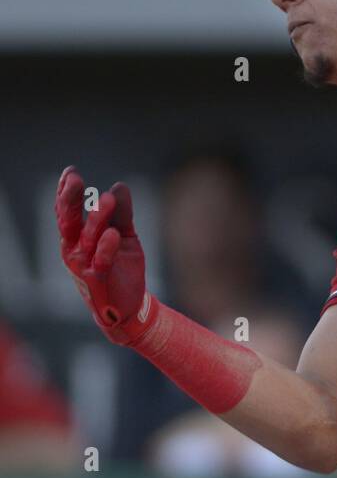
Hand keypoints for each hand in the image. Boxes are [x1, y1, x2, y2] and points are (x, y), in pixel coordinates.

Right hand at [55, 167, 153, 345]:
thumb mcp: (124, 234)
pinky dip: (106, 248)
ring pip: (87, 238)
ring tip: (105, 199)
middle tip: (74, 180)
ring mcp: (84, 265)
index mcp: (77, 237)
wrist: (129, 306)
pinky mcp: (99, 279)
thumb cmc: (120, 266)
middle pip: (69, 222)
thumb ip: (122, 212)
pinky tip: (113, 234)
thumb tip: (119, 186)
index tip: (70, 172)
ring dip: (96, 219)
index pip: (68, 212)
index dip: (66, 193)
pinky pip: (101, 261)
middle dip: (71, 200)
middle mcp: (75, 250)